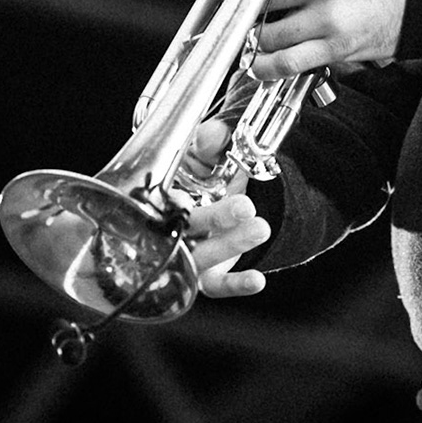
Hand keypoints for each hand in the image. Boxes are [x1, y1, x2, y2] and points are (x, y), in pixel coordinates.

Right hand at [179, 117, 269, 297]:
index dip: (176, 203)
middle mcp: (171, 232)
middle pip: (185, 231)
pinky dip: (237, 284)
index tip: (189, 198)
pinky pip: (219, 286)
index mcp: (161, 201)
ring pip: (203, 260)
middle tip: (244, 206)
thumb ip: (211, 140)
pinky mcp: (209, 277)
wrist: (226, 193)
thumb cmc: (205, 174)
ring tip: (260, 228)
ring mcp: (189, 256)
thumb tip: (211, 136)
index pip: (161, 205)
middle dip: (215, 219)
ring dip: (231, 246)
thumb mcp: (208, 151)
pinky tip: (256, 280)